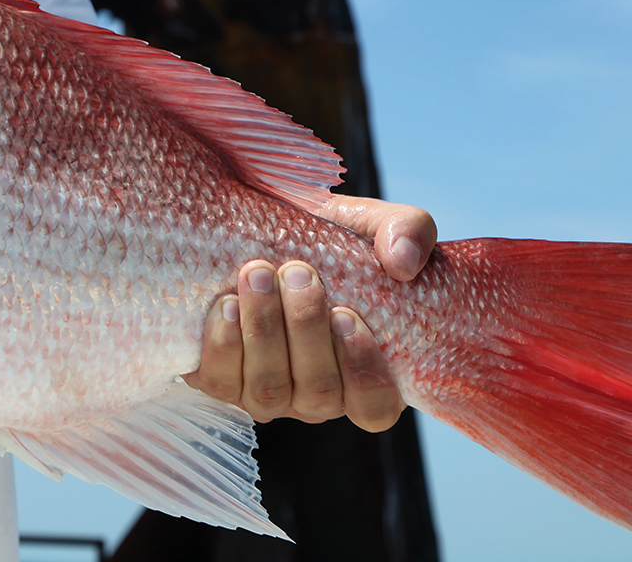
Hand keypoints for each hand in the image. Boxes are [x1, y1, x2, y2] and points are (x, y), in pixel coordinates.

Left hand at [183, 195, 434, 431]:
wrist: (266, 233)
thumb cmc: (333, 242)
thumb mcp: (376, 225)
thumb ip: (409, 231)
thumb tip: (404, 263)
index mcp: (365, 371)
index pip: (374, 407)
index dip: (363, 371)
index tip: (346, 315)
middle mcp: (318, 394)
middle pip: (318, 392)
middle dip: (305, 330)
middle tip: (297, 272)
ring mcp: (270, 393)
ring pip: (269, 389)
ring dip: (264, 331)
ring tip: (258, 274)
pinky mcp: (224, 380)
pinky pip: (222, 383)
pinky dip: (224, 345)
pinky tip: (227, 304)